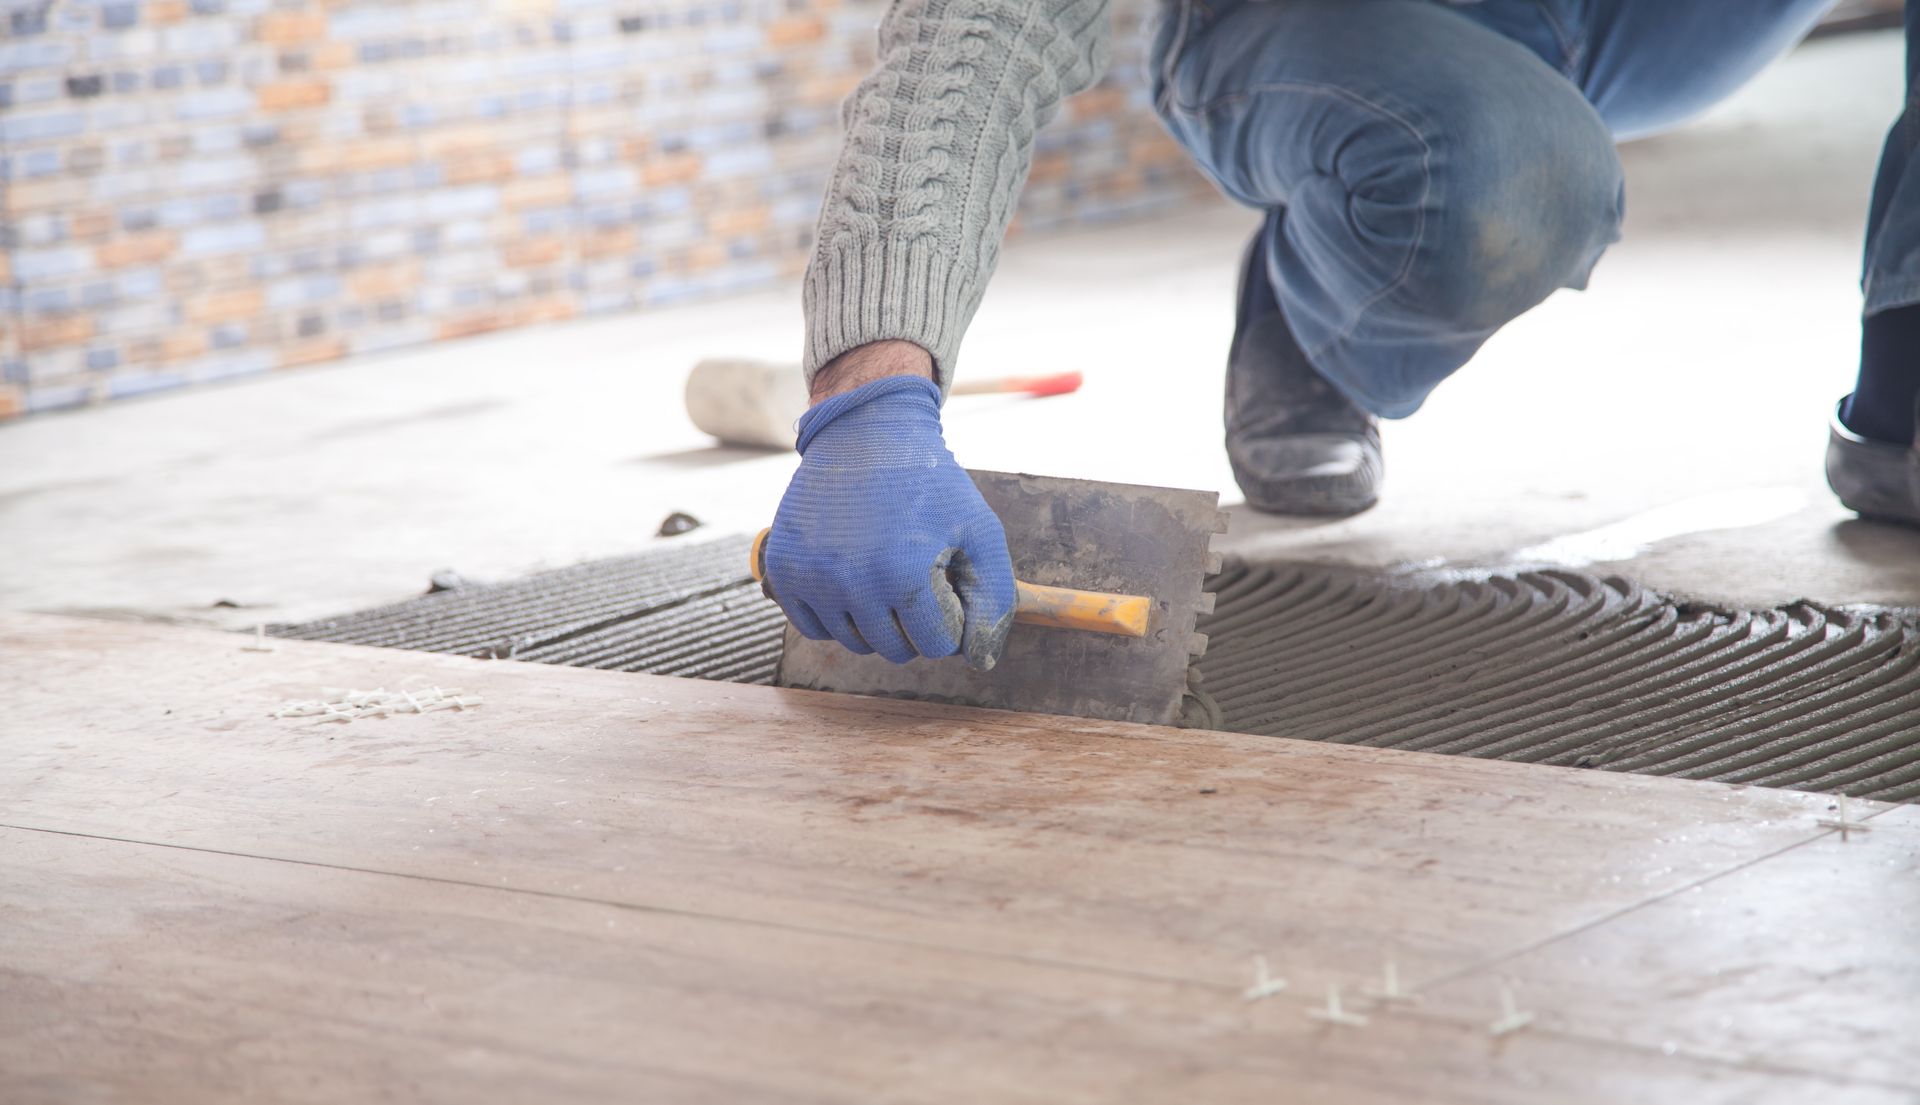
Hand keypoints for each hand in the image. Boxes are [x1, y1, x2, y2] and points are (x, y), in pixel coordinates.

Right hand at [764, 374, 1016, 669]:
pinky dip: (836, 614)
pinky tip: (851, 576)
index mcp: (904, 574)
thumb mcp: (980, 530)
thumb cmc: (930, 483)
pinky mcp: (784, 572)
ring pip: (856, 643)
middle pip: (897, 650)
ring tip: (885, 568)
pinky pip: (815, 628)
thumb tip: (980, 661)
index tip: (946, 576)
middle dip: (917, 621)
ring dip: (877, 619)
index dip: (951, 613)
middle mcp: (851, 582)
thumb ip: (995, 600)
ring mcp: (811, 579)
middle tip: (916, 572)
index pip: (939, 644)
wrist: (864, 433)